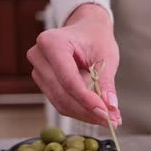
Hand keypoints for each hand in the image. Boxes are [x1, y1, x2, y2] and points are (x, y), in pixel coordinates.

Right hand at [27, 4, 120, 126]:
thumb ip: (106, 82)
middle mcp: (39, 56)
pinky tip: (98, 114)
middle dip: (88, 110)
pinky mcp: (44, 82)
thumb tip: (110, 106)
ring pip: (60, 102)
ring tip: (109, 118)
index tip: (106, 113)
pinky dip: (80, 111)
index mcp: (51, 43)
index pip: (68, 80)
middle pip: (62, 94)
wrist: (86, 29)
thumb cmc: (96, 37)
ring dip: (85, 114)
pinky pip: (60, 102)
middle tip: (112, 120)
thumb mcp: (106, 56)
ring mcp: (39, 70)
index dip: (87, 100)